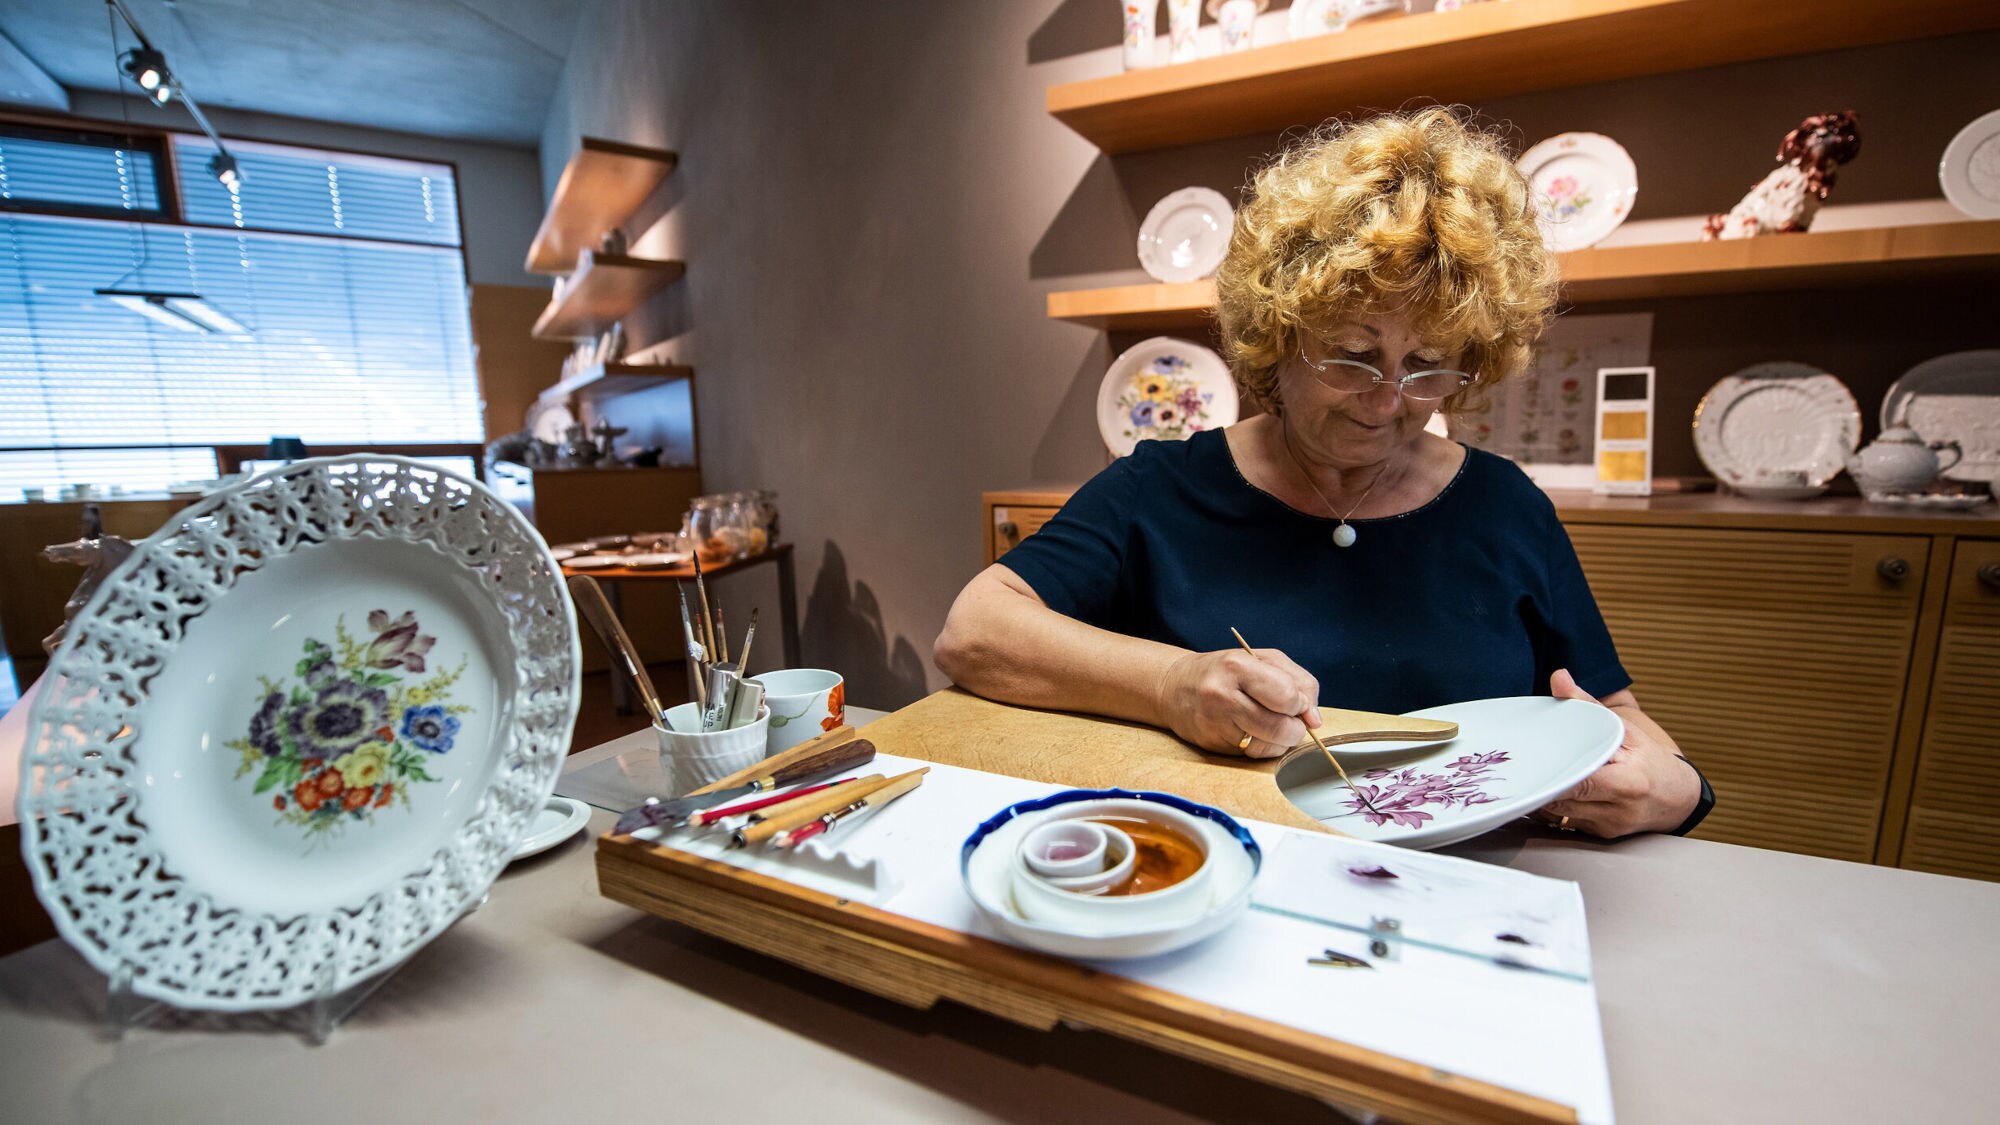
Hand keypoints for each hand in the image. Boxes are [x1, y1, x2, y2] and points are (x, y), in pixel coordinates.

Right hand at [1156, 647, 1321, 758]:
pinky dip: (1264, 746)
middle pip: (1280, 727)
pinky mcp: (1212, 745)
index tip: (1297, 702)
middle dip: (1296, 727)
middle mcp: (1222, 696)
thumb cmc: (1224, 670)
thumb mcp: (1261, 659)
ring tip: (1274, 723)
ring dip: (1282, 739)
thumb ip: (1297, 681)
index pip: (1287, 696)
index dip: (1301, 703)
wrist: (1174, 687)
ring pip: (1269, 746)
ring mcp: (1215, 724)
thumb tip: (1314, 718)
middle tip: (1291, 719)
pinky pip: (1254, 755)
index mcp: (1236, 667)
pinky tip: (1257, 732)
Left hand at [1537, 669, 1700, 837]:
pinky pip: (1562, 822)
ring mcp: (1606, 827)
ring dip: (1540, 794)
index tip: (1530, 757)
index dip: (1552, 771)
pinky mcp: (1598, 835)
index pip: (1578, 782)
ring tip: (1527, 772)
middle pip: (1562, 800)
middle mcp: (1617, 811)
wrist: (1678, 798)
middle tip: (1519, 764)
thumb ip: (1589, 706)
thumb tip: (1559, 678)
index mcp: (1627, 783)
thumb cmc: (1649, 760)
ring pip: (1557, 814)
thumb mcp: (1626, 731)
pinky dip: (1549, 806)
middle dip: (1540, 781)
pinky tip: (1543, 788)